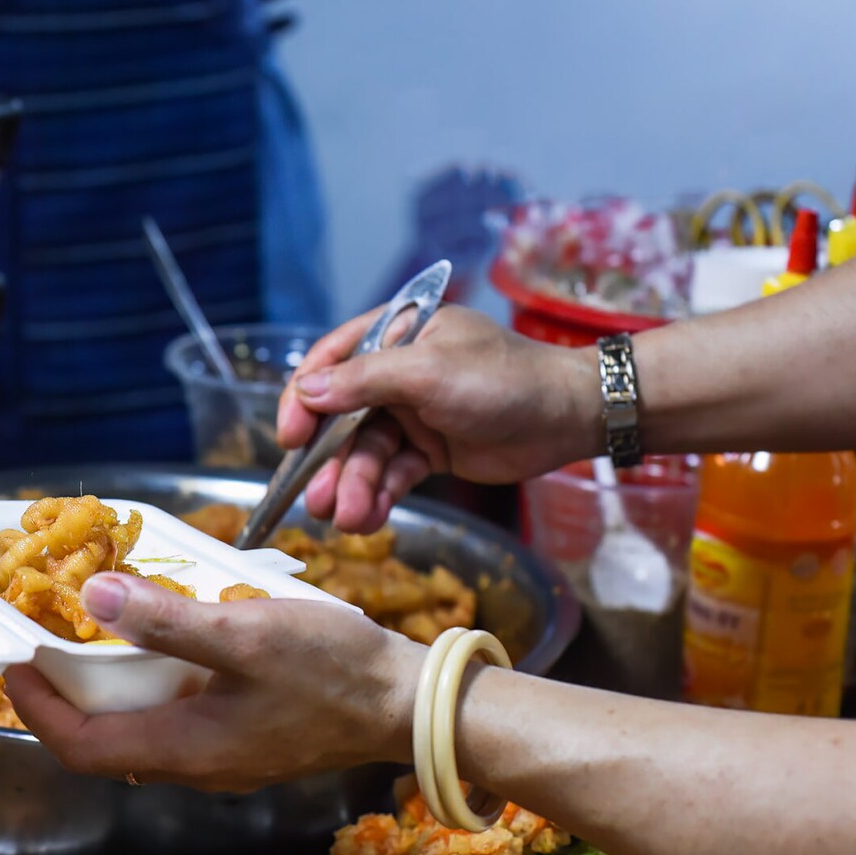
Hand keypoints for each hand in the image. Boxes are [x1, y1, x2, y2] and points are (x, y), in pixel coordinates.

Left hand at [5, 573, 419, 792]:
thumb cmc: (336, 670)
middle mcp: (196, 766)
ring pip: (141, 731)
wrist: (413, 705)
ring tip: (95, 633)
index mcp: (185, 750)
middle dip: (65, 696)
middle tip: (44, 641)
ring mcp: (224, 759)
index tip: (12, 662)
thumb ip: (167, 619)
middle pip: (103, 742)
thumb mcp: (246, 632)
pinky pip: (178, 721)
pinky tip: (166, 643)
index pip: (78, 747)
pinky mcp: (248, 742)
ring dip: (110, 689)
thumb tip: (94, 597)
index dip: (35, 708)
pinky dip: (154, 686)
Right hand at [275, 306, 600, 531]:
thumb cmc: (504, 378)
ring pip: (366, 454)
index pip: (329, 363)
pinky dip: (380, 496)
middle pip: (342, 419)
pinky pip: (393, 474)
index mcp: (393, 335)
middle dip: (328, 462)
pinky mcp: (430, 451)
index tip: (289, 438)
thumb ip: (364, 381)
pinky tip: (370, 519)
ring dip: (353, 486)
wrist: (566, 416)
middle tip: (315, 499)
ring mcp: (412, 414)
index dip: (303, 400)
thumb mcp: (428, 372)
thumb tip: (305, 391)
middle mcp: (396, 373)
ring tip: (347, 519)